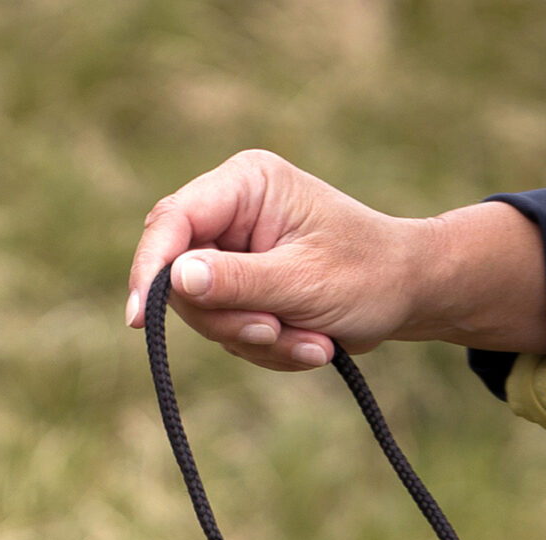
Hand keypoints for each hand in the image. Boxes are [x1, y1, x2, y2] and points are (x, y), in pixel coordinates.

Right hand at [125, 151, 545, 370]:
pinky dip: (269, 349)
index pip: (172, 222)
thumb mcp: (302, 282)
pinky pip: (229, 331)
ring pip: (206, 314)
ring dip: (258, 341)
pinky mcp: (243, 285)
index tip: (137, 321)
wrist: (407, 293)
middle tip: (275, 332)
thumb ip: (236, 282)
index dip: (150, 270)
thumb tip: (175, 279)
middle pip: (181, 277)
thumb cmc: (367, 275)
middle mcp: (233, 209)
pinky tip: (310, 342)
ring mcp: (235, 249)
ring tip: (310, 340)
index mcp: (246, 184)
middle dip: (229, 320)